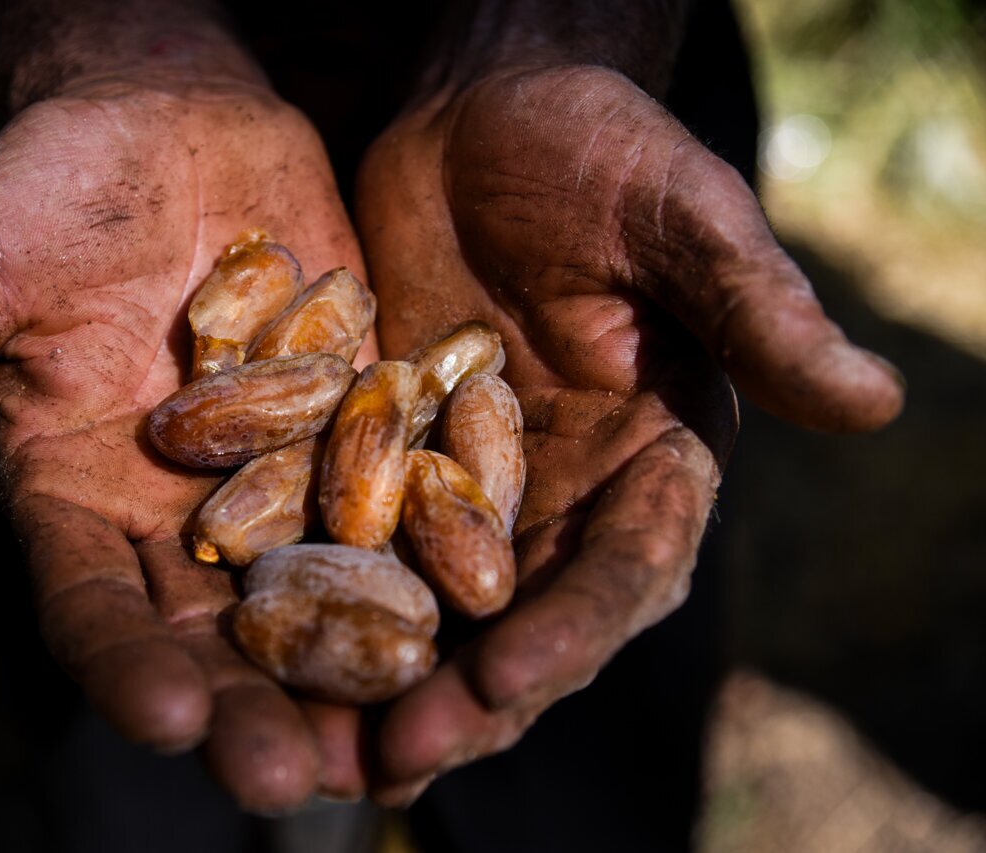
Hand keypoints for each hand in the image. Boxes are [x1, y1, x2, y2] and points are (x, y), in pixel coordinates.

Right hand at [0, 76, 368, 808]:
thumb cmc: (42, 193)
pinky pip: (401, 480)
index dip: (127, 669)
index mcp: (79, 504)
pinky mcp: (359, 412)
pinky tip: (473, 590)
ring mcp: (282, 466)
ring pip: (319, 581)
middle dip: (254, 702)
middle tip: (297, 777)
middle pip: (217, 628)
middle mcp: (181, 510)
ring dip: (356, 654)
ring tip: (402, 719)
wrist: (161, 117)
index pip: (94, 610)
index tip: (172, 721)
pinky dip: (433, 537)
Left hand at [354, 63, 903, 802]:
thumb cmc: (597, 151)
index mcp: (653, 457)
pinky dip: (323, 603)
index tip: (511, 672)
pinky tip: (271, 654)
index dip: (577, 624)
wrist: (478, 121)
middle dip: (472, 693)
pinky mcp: (387, 462)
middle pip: (527, 617)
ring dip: (390, 682)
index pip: (629, 563)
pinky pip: (356, 545)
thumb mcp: (677, 217)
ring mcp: (471, 488)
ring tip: (330, 752)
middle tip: (401, 755)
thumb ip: (756, 310)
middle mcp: (567, 495)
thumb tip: (879, 400)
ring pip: (439, 609)